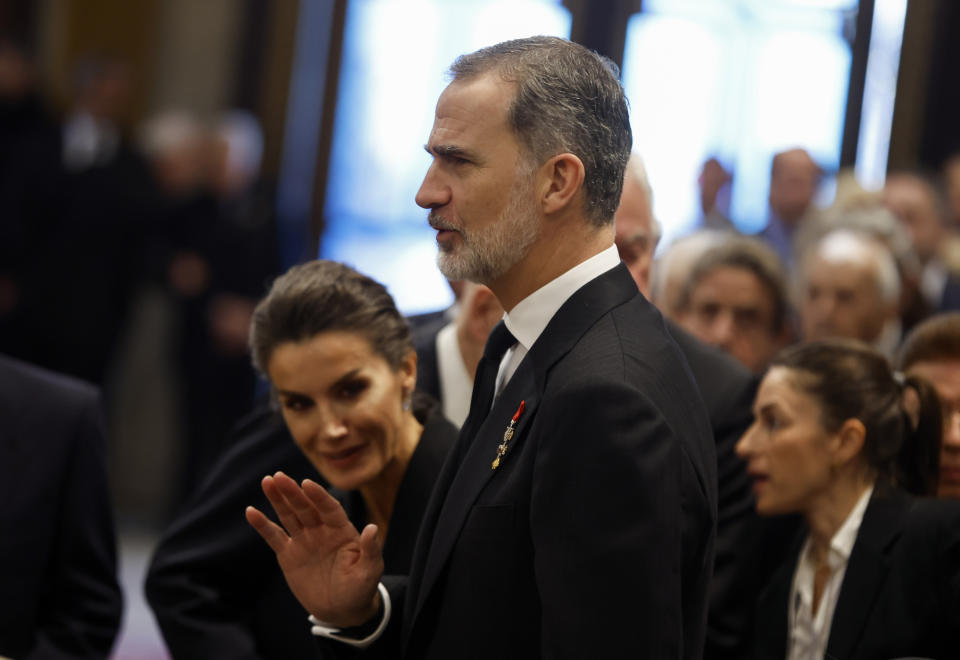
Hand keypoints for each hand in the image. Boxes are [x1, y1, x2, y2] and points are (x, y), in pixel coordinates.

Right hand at [246, 472, 383, 625]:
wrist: (341, 610)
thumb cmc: (360, 589)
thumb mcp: (369, 571)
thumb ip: (370, 550)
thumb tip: (372, 528)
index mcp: (341, 530)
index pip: (329, 508)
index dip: (318, 496)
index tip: (306, 483)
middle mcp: (321, 530)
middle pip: (306, 507)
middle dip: (293, 492)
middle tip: (279, 476)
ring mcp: (304, 540)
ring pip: (289, 515)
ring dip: (278, 499)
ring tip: (267, 481)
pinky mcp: (288, 554)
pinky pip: (274, 536)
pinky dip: (262, 525)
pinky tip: (251, 511)